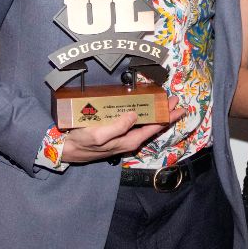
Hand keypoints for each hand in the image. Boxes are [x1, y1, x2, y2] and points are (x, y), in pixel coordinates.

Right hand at [60, 97, 183, 163]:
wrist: (68, 149)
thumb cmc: (83, 142)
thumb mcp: (100, 135)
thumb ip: (118, 127)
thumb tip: (135, 115)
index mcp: (130, 140)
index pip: (155, 128)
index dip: (168, 117)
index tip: (179, 107)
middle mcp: (130, 140)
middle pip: (153, 125)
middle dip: (165, 113)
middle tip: (175, 99)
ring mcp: (124, 137)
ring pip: (145, 124)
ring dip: (155, 113)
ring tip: (164, 102)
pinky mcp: (117, 134)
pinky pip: (135, 123)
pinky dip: (143, 114)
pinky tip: (143, 107)